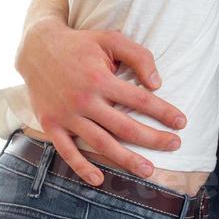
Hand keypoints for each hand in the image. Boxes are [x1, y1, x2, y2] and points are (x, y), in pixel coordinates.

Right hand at [15, 17, 186, 184]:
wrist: (37, 48)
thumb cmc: (80, 43)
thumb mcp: (110, 38)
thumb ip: (138, 56)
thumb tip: (157, 83)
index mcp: (100, 78)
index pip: (140, 100)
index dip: (163, 112)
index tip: (181, 122)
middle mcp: (84, 100)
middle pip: (124, 127)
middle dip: (153, 139)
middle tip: (175, 145)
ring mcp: (66, 115)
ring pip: (101, 143)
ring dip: (126, 159)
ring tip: (149, 170)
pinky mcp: (51, 124)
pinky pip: (67, 151)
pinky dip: (82, 167)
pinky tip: (99, 179)